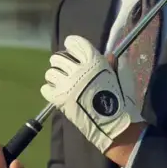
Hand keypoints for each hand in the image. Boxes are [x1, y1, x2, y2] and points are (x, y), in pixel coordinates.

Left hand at [40, 35, 142, 153]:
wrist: (113, 124)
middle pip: (58, 57)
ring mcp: (67, 84)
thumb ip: (112, 66)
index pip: (76, 43)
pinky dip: (49, 89)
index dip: (72, 44)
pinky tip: (57, 92)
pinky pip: (46, 88)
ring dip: (55, 76)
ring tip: (61, 82)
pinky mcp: (59, 99)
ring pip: (50, 72)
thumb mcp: (120, 78)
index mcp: (94, 62)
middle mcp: (78, 70)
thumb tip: (108, 55)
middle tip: (66, 68)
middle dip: (61, 61)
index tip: (71, 47)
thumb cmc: (121, 100)